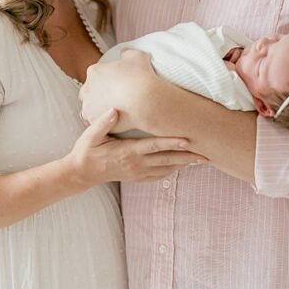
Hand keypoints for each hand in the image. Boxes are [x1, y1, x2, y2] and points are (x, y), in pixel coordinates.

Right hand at [65, 109, 206, 184]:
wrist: (81, 173)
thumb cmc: (86, 151)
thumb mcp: (90, 136)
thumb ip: (102, 123)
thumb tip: (114, 110)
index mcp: (127, 152)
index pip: (154, 146)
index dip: (172, 142)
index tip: (189, 140)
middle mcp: (136, 164)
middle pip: (167, 160)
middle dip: (188, 157)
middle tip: (207, 154)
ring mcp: (137, 173)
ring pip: (166, 169)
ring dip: (184, 165)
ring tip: (201, 160)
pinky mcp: (137, 177)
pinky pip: (159, 175)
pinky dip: (173, 170)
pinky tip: (183, 166)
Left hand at [79, 48, 160, 131]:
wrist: (145, 100)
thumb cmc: (141, 77)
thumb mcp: (137, 56)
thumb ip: (127, 53)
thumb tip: (123, 53)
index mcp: (94, 71)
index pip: (94, 76)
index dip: (105, 81)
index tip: (115, 86)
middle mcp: (87, 88)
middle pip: (88, 92)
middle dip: (97, 95)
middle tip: (113, 98)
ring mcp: (88, 106)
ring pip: (89, 108)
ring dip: (97, 109)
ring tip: (112, 112)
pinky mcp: (93, 121)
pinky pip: (95, 122)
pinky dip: (102, 122)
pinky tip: (113, 121)